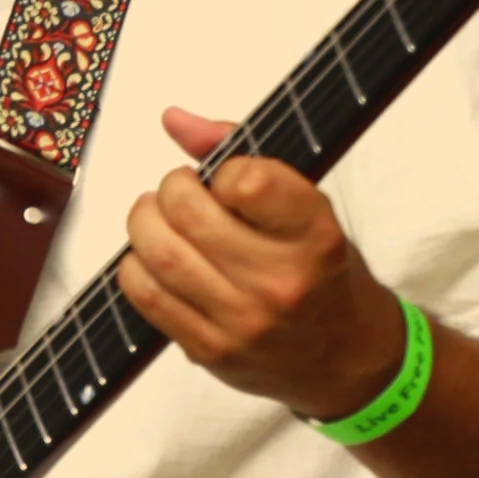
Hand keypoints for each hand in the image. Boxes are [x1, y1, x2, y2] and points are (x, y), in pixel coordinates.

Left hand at [120, 107, 404, 420]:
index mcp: (314, 238)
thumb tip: (173, 120)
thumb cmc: (321, 272)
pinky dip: (135, 265)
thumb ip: (246, 156)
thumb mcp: (307, 209)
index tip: (229, 176)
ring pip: (160, 254)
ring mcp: (242, 322)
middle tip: (180, 189)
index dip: (224, 169)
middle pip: (189, 215)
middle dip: (171, 188)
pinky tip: (151, 255)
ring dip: (144, 222)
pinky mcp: (210, 350)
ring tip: (158, 215)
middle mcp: (280, 283)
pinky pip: (147, 297)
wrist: (343, 357)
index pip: (246, 182)